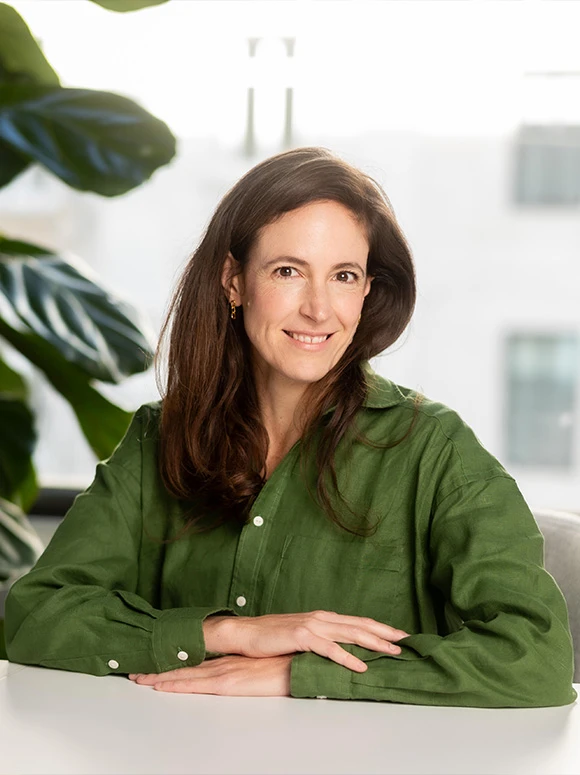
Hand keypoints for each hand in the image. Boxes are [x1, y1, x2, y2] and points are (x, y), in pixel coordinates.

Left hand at [129, 654, 292, 695]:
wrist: (300, 663)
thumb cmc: (289, 665)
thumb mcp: (267, 668)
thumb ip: (254, 669)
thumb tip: (249, 672)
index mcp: (233, 660)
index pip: (199, 660)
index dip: (177, 661)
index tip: (158, 661)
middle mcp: (224, 663)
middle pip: (185, 666)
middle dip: (160, 669)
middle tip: (136, 670)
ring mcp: (223, 672)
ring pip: (184, 674)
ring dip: (160, 676)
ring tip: (138, 678)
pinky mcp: (226, 683)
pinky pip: (194, 684)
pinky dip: (174, 683)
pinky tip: (159, 686)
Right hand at [204, 610, 408, 672]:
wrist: (246, 633)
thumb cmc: (272, 637)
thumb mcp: (301, 636)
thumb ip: (321, 639)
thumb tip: (341, 649)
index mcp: (322, 618)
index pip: (357, 621)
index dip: (380, 627)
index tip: (400, 635)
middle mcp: (321, 618)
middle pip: (360, 625)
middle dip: (385, 633)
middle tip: (408, 641)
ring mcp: (312, 626)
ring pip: (350, 634)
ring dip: (374, 643)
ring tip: (393, 652)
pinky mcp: (301, 637)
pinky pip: (329, 649)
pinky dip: (347, 657)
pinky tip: (360, 665)